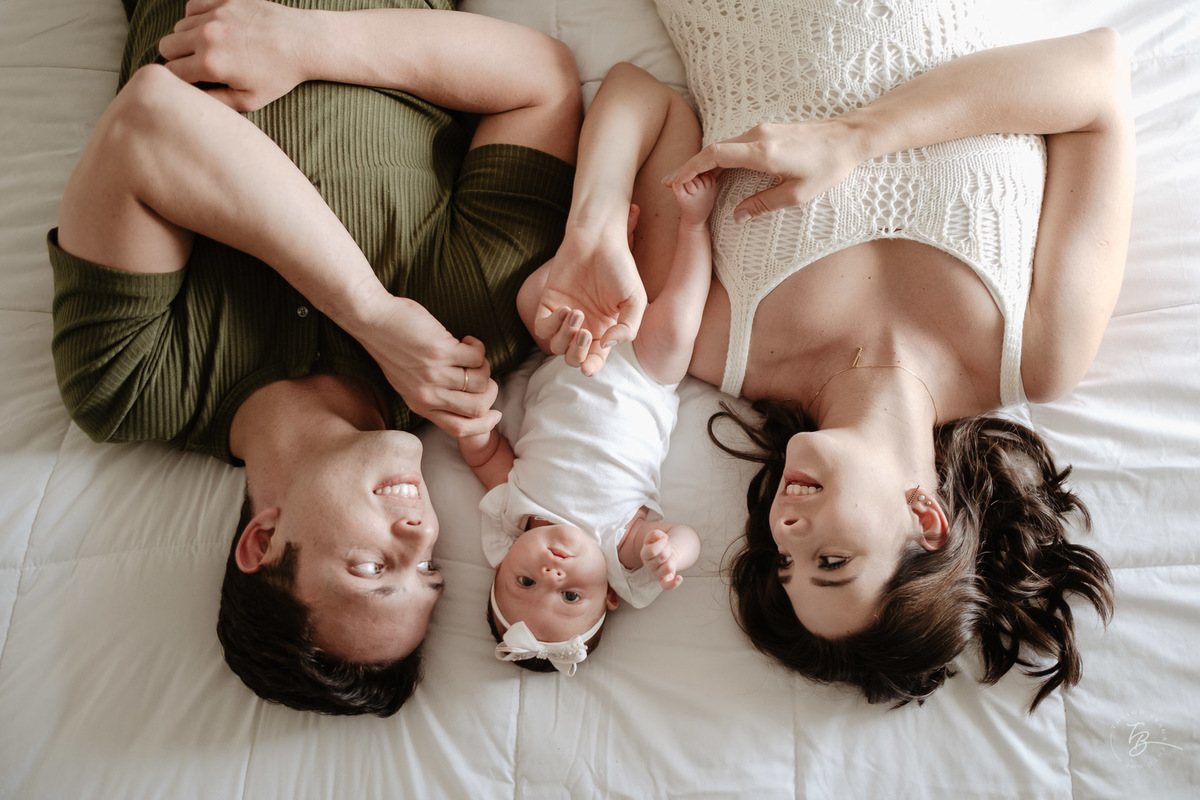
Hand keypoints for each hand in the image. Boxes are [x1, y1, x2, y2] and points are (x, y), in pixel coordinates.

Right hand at [159, 0, 309, 110]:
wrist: (303, 42)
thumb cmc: (279, 75)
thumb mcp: (250, 100)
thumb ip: (216, 101)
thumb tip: (192, 97)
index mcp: (211, 64)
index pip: (171, 72)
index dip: (180, 80)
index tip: (193, 82)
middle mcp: (207, 36)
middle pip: (166, 46)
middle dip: (179, 58)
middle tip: (198, 65)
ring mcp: (214, 15)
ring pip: (178, 27)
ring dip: (188, 38)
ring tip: (211, 48)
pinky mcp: (223, 0)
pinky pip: (192, 7)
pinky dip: (197, 18)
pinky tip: (214, 29)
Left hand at [354, 296, 500, 437]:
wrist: (372, 320)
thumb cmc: (391, 346)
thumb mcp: (406, 382)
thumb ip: (431, 394)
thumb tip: (467, 396)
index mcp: (420, 405)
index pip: (458, 429)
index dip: (483, 425)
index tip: (495, 413)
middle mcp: (428, 395)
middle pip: (477, 408)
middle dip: (490, 391)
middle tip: (483, 374)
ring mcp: (434, 374)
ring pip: (480, 381)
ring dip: (483, 365)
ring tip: (471, 352)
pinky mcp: (441, 351)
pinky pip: (477, 357)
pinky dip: (477, 347)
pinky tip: (466, 340)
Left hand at [533, 213, 646, 376]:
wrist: (598, 240)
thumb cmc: (620, 267)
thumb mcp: (635, 299)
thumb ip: (628, 328)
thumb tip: (606, 346)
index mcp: (604, 330)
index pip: (595, 359)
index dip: (591, 367)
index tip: (589, 368)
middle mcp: (584, 327)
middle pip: (572, 358)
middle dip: (577, 354)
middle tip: (585, 334)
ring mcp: (565, 317)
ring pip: (556, 346)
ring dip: (565, 336)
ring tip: (577, 313)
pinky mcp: (548, 304)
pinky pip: (542, 327)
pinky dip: (551, 325)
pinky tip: (565, 309)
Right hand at [640, 529, 683, 590]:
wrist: (664, 554)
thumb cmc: (658, 546)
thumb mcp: (654, 537)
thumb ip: (655, 534)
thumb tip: (662, 538)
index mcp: (644, 554)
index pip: (652, 550)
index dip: (661, 543)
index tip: (664, 540)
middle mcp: (649, 566)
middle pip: (663, 556)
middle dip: (668, 549)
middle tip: (667, 548)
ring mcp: (657, 574)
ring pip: (668, 567)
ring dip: (673, 559)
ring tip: (670, 557)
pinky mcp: (664, 581)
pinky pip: (667, 586)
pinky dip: (674, 583)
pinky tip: (679, 578)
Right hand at [664, 118, 862, 221]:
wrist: (848, 138)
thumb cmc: (827, 167)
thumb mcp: (796, 195)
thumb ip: (763, 205)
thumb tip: (737, 216)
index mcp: (762, 152)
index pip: (715, 155)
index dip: (690, 167)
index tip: (673, 179)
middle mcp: (758, 136)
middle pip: (714, 150)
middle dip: (691, 167)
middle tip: (674, 185)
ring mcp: (762, 130)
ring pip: (724, 146)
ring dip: (706, 163)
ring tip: (692, 182)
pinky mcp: (768, 131)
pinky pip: (736, 144)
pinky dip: (721, 158)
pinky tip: (717, 172)